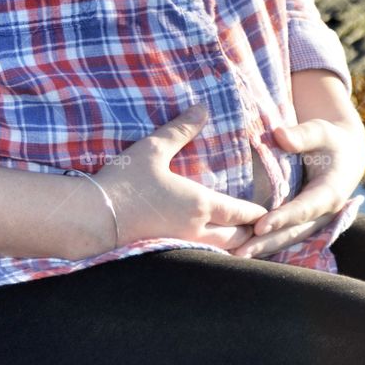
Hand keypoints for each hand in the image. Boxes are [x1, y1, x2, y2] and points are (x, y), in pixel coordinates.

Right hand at [96, 104, 268, 252]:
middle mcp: (197, 230)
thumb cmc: (125, 182)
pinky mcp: (165, 253)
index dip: (258, 212)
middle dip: (250, 233)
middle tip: (258, 227)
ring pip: (219, 252)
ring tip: (238, 239)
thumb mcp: (153, 149)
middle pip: (237, 239)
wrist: (94, 217)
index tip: (269, 211)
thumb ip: (180, 129)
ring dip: (233, 246)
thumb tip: (203, 108)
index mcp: (200, 204)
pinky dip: (211, 253)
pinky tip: (204, 246)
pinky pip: (199, 256)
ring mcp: (181, 245)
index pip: (241, 212)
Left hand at [230, 115, 364, 258]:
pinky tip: (242, 249)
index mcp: (330, 193)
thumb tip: (280, 136)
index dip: (282, 218)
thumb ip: (303, 135)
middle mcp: (323, 213)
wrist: (344, 155)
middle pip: (293, 232)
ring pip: (288, 239)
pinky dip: (265, 243)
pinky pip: (284, 236)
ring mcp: (314, 221)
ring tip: (236, 255)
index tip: (260, 226)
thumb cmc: (330, 140)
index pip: (304, 209)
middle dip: (266, 243)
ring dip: (263, 248)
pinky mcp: (304, 222)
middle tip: (240, 252)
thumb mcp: (321, 131)